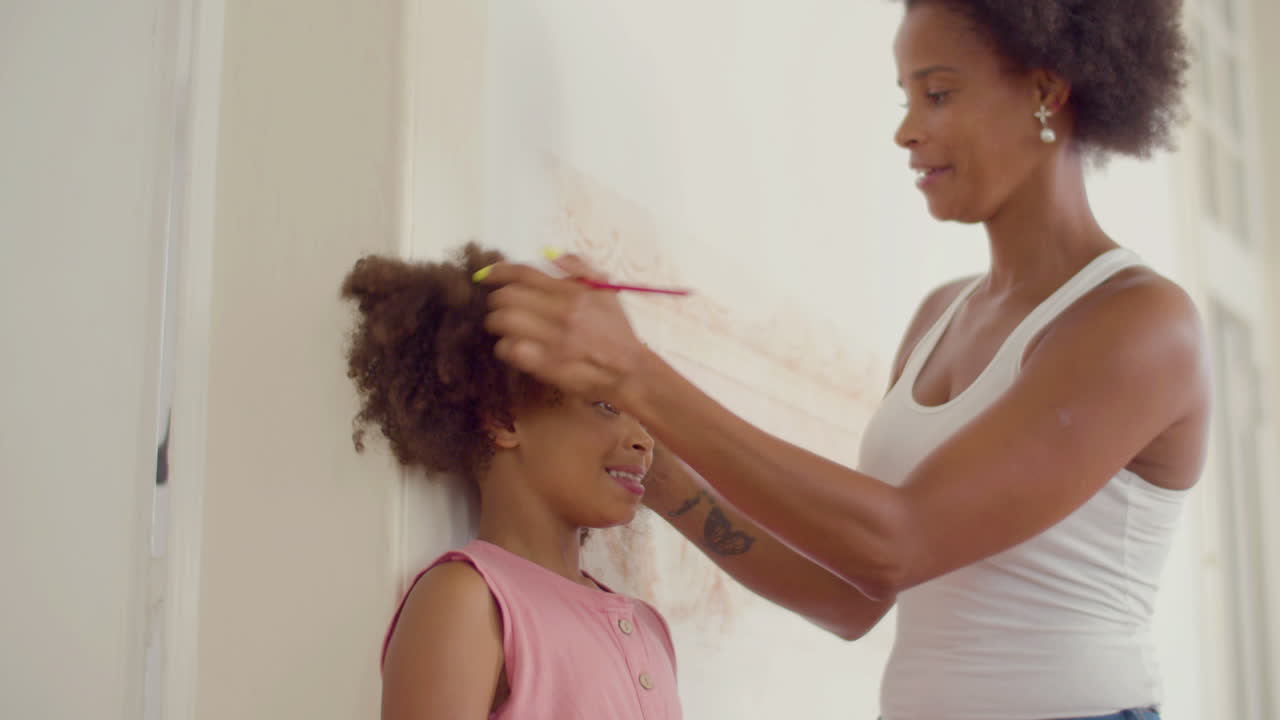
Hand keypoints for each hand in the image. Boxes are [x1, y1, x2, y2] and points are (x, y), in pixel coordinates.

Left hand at [479, 254, 649, 399]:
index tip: (485, 275)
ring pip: (503, 323)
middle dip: (496, 302)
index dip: (498, 271)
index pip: (524, 274)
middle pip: (507, 297)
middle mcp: (562, 313)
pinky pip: (510, 350)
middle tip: (499, 308)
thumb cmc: (616, 330)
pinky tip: (514, 348)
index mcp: (573, 292)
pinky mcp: (548, 365)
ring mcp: (554, 340)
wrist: (629, 371)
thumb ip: (581, 268)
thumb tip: (552, 255)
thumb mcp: (606, 291)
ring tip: (505, 329)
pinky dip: (506, 347)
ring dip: (498, 325)